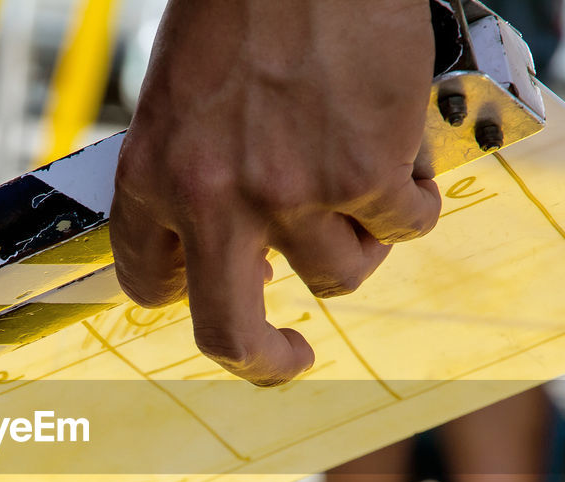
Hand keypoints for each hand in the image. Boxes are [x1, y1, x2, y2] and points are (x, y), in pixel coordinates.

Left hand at [111, 0, 440, 385]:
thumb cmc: (243, 2)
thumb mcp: (180, 93)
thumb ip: (197, 171)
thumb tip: (246, 246)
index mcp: (152, 174)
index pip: (150, 281)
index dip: (189, 296)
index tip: (225, 294)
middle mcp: (213, 199)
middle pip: (230, 335)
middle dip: (265, 361)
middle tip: (291, 358)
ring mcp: (292, 194)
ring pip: (340, 275)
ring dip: (360, 239)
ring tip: (365, 176)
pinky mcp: (366, 175)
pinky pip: (406, 224)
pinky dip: (414, 194)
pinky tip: (403, 145)